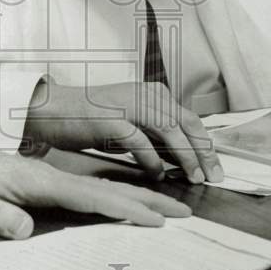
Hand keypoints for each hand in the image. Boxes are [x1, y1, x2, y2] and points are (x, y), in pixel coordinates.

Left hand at [0, 116, 191, 239]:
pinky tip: (122, 207)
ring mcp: (46, 180)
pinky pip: (86, 193)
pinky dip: (113, 198)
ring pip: (100, 189)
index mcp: (37, 181)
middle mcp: (48, 177)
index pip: (90, 197)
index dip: (125, 209)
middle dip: (146, 201)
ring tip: (166, 207)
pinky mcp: (39, 184)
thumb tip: (25, 230)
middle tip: (183, 212)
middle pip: (106, 190)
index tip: (157, 220)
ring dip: (137, 198)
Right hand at [22, 80, 223, 183]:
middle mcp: (144, 94)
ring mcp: (128, 104)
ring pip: (169, 129)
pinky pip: (139, 141)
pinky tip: (157, 174)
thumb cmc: (93, 119)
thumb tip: (185, 158)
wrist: (55, 111)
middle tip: (212, 176)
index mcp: (153, 92)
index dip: (205, 144)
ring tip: (192, 176)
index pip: (190, 118)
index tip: (215, 167)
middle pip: (185, 123)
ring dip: (184, 156)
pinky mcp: (111, 119)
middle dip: (202, 152)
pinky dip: (152, 159)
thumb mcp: (132, 122)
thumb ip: (156, 135)